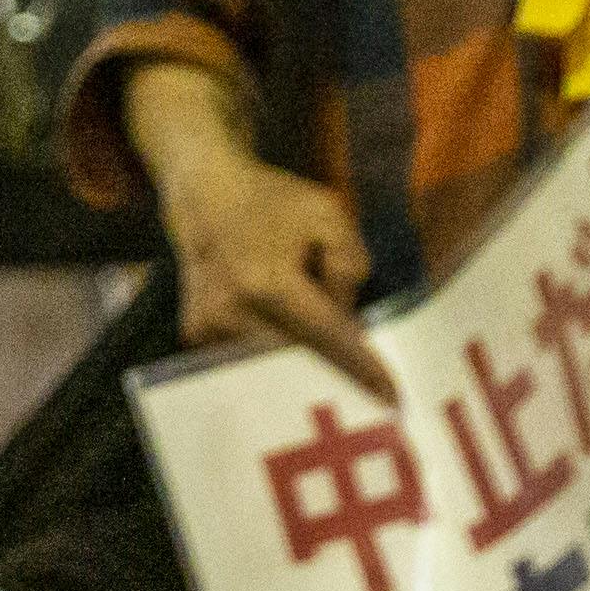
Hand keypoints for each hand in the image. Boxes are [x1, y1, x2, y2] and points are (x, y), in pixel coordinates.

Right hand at [153, 135, 388, 398]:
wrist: (205, 192)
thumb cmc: (274, 201)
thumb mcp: (328, 214)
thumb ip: (349, 265)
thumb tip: (347, 318)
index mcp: (268, 282)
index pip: (326, 336)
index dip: (361, 368)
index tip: (392, 397)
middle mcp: (232, 311)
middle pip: (301, 357)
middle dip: (333, 361)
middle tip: (366, 376)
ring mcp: (208, 327)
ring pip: (274, 360)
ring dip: (300, 352)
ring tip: (308, 325)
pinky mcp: (196, 334)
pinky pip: (248, 354)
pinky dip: (271, 345)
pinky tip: (275, 320)